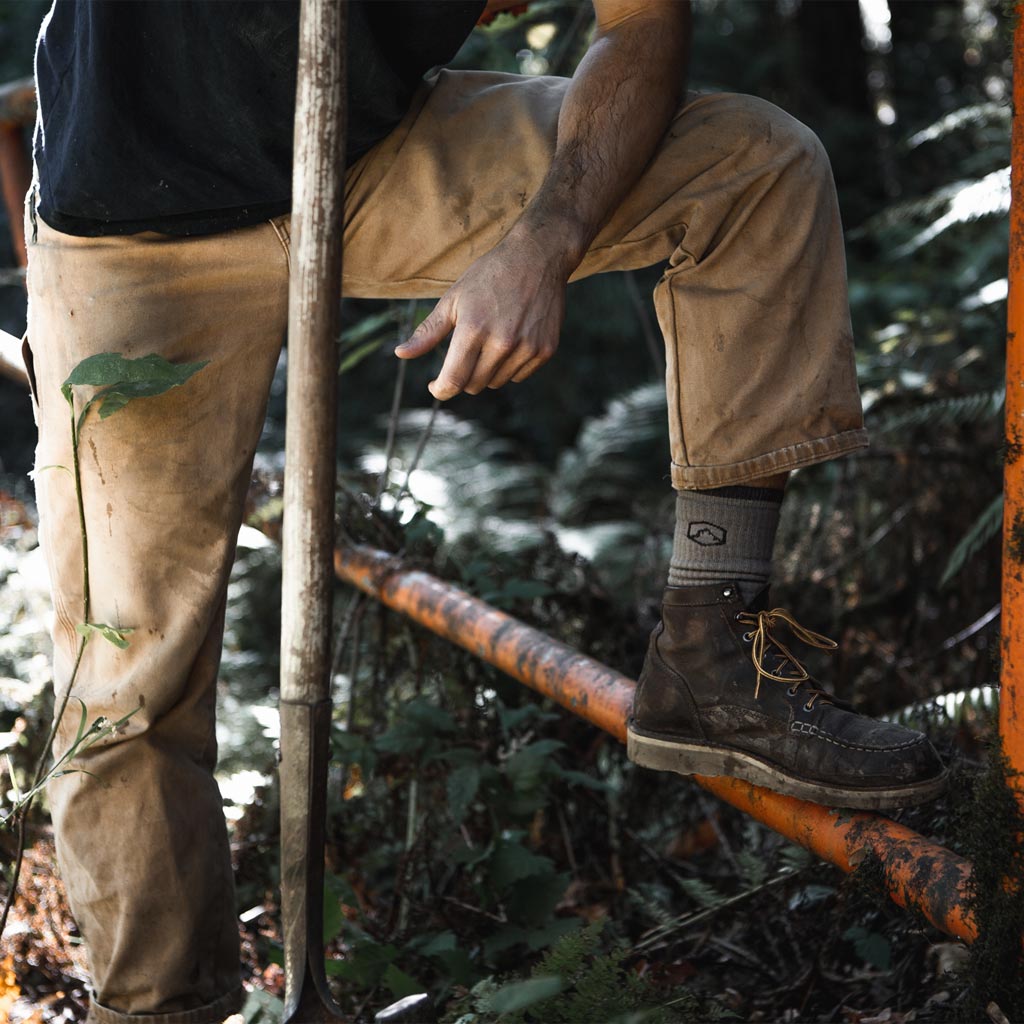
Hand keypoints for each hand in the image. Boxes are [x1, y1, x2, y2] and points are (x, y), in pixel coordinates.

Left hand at [394, 230, 568, 399]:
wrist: (538, 256)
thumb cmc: (490, 275)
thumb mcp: (454, 299)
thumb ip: (428, 332)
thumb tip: (400, 354)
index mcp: (473, 329)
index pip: (453, 380)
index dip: (440, 390)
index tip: (435, 386)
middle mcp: (502, 342)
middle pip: (474, 386)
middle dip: (463, 377)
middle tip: (464, 354)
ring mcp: (527, 347)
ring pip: (496, 383)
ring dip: (487, 372)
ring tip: (491, 340)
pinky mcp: (545, 350)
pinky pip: (519, 376)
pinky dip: (510, 367)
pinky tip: (512, 340)